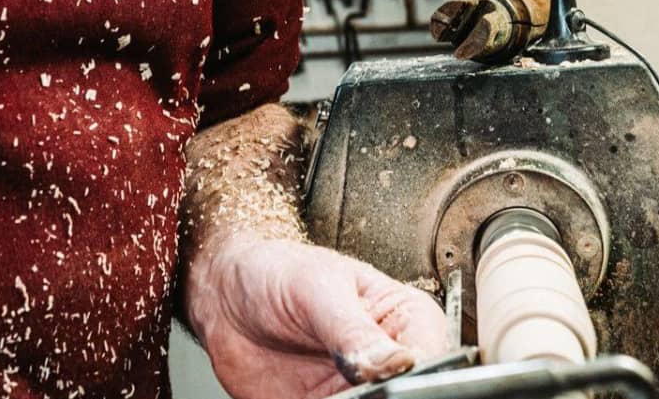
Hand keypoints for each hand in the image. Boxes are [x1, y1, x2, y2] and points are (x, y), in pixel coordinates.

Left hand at [185, 236, 453, 398]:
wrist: (227, 296)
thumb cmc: (279, 273)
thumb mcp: (318, 289)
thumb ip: (353, 330)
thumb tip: (395, 362)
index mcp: (407, 321)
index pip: (431, 359)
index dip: (412, 376)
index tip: (378, 379)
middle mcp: (392, 363)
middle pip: (408, 392)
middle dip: (383, 395)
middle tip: (346, 389)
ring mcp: (362, 391)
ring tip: (322, 390)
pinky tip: (306, 396)